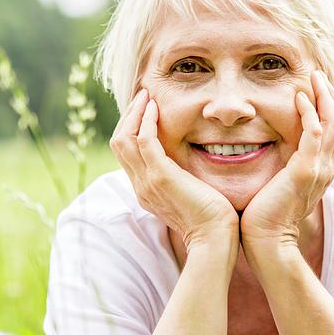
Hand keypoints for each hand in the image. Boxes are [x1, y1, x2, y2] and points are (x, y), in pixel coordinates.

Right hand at [110, 89, 239, 249]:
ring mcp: (147, 182)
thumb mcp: (190, 195)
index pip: (126, 154)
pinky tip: (155, 108)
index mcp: (146, 190)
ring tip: (146, 96)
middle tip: (142, 97)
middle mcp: (140, 186)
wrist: (214, 238)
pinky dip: (146, 121)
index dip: (131, 128)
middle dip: (128, 116)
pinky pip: (144, 140)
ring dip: (134, 113)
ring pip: (124, 139)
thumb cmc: (212, 219)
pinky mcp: (160, 176)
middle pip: (118, 143)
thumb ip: (182, 180)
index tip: (145, 110)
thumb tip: (190, 167)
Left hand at [240, 71, 333, 251]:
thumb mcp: (282, 186)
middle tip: (318, 75)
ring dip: (323, 97)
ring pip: (333, 123)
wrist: (267, 242)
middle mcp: (326, 168)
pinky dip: (309, 113)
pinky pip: (313, 134)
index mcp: (322, 171)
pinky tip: (299, 98)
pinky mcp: (305, 171)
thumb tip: (278, 156)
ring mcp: (319, 169)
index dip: (332, 108)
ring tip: (313, 78)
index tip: (319, 90)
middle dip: (331, 96)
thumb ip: (286, 169)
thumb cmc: (266, 217)